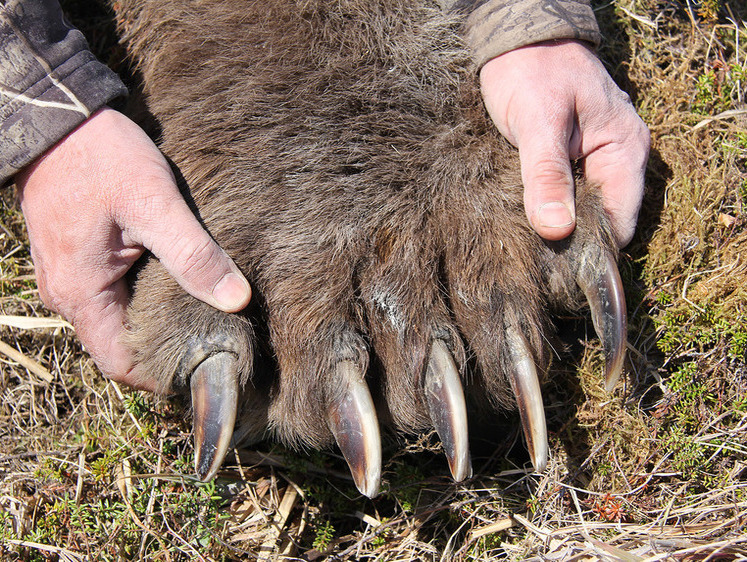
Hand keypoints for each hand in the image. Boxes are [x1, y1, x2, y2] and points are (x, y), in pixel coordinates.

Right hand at [16, 107, 250, 388]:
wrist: (57, 120)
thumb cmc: (101, 158)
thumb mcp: (155, 204)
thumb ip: (194, 255)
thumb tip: (237, 300)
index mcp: (83, 294)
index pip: (121, 365)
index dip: (161, 375)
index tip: (203, 367)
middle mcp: (68, 295)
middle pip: (120, 347)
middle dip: (164, 350)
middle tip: (214, 341)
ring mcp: (68, 276)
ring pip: (116, 321)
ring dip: (155, 324)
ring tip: (202, 317)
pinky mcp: (78, 257)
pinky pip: (110, 295)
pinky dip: (141, 299)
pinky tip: (176, 285)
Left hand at [480, 40, 649, 246]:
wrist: (516, 40)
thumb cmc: (530, 71)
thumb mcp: (538, 123)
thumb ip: (546, 175)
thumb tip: (557, 231)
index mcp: (624, 148)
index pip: (620, 219)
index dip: (593, 247)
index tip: (559, 268)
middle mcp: (617, 157)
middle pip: (603, 219)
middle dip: (572, 240)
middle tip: (536, 260)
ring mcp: (595, 158)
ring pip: (582, 210)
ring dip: (558, 226)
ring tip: (527, 243)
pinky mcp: (572, 159)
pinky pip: (566, 195)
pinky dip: (549, 208)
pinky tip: (526, 219)